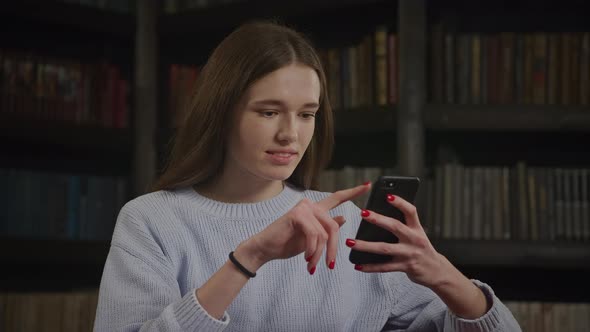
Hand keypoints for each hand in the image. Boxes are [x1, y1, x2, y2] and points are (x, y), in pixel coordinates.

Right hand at [236, 183, 370, 273]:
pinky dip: (312, 250)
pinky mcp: (297, 214)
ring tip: (311, 264)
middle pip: (334, 227)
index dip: (353, 192)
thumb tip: (344, 217)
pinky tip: (306, 258)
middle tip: (328, 266)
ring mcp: (304, 207)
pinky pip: (314, 235)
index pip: (337, 198)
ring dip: (319, 254)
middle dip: (333, 249)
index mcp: (315, 209)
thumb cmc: (287, 243)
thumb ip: (326, 228)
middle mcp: (311, 204)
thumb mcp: (312, 239)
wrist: (266, 248)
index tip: (368, 185)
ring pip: (324, 234)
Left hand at [346, 194, 447, 287]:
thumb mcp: (417, 235)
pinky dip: (370, 267)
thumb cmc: (421, 249)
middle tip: (363, 213)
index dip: (400, 203)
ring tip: (350, 242)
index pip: (410, 212)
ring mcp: (409, 254)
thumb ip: (403, 226)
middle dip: (378, 219)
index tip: (387, 196)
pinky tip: (358, 265)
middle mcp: (414, 239)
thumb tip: (379, 216)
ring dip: (365, 245)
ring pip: (385, 248)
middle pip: (395, 226)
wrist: (437, 272)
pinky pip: (384, 267)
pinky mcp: (405, 267)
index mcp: (417, 229)